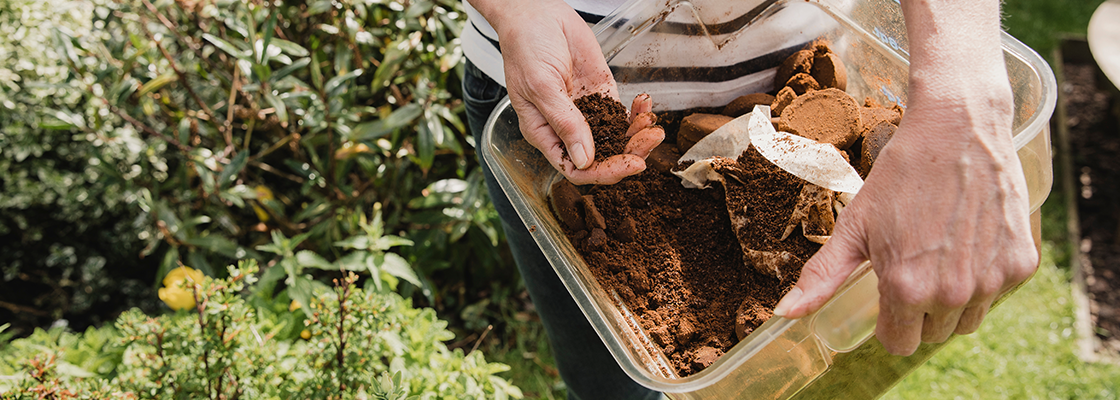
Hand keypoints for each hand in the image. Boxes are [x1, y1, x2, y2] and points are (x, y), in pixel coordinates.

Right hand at [475, 0, 663, 184]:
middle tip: (650, 140)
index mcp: (544, 133)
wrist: (537, 13)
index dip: (603, 172)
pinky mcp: (600, 93)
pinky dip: (637, 113)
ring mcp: (585, 111)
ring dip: (638, 135)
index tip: (629, 164)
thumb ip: (564, 122)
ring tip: (653, 126)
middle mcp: (566, 127)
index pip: (575, 168)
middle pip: (601, 157)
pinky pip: (622, 113)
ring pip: (616, 138)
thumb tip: (583, 159)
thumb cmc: (525, 47)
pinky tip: (646, 105)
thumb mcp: (541, 86)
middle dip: (629, 153)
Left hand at [773, 81, 1037, 355]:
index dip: (889, 321)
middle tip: (914, 264)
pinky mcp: (1021, 264)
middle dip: (919, 310)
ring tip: (940, 254)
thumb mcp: (854, 226)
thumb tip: (784, 314)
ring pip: (968, 320)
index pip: (898, 343)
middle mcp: (952, 293)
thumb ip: (822, 276)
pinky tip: (969, 241)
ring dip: (954, 301)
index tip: (888, 293)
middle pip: (932, 334)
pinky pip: (998, 293)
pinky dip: (985, 277)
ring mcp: (992, 281)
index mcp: (906, 289)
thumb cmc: (901, 175)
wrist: (958, 129)